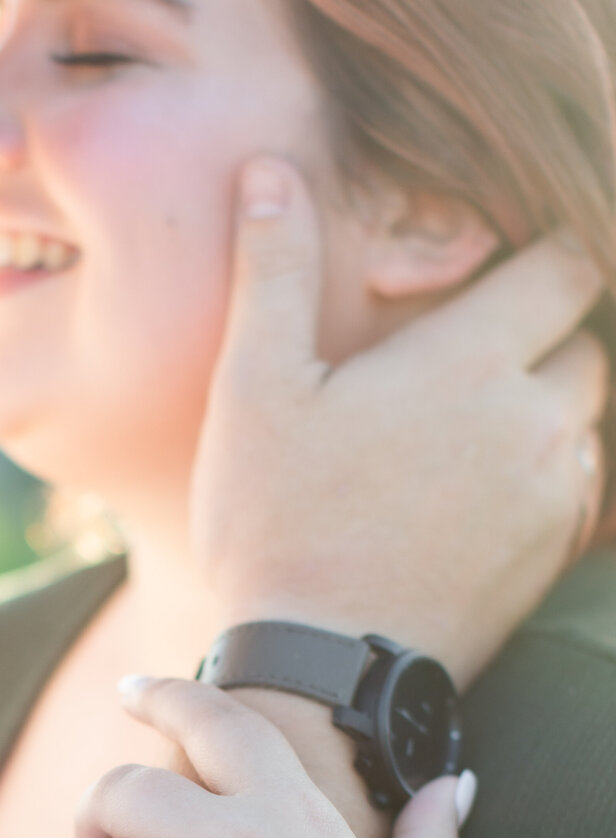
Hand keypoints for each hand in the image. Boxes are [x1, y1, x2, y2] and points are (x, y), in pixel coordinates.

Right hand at [195, 159, 607, 687]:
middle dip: (541, 334)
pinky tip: (473, 496)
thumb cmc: (276, 522)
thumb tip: (268, 169)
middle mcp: (536, 419)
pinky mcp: (549, 558)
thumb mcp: (255, 389)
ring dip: (543, 410)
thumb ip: (275, 271)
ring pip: (584, 420)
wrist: (316, 667)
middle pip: (585, 342)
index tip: (497, 267)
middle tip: (464, 355)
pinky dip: (543, 477)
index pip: (568, 265)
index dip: (542, 256)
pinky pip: (577, 491)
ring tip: (462, 432)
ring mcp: (552, 494)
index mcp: (471, 359)